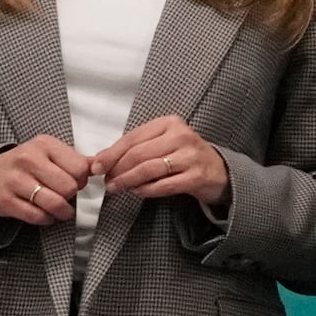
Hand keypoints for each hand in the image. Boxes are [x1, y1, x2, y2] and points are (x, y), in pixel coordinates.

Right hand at [0, 135, 95, 226]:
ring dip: (62, 211)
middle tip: (65, 196)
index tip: (76, 182)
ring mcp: (14, 180)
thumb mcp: (48, 153)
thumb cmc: (24, 165)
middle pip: (69, 187)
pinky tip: (44, 214)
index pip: (80, 167)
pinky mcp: (5, 200)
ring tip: (60, 210)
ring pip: (54, 203)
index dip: (83, 180)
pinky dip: (46, 219)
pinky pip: (37, 216)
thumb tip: (101, 165)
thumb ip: (75, 159)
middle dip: (72, 196)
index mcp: (44, 145)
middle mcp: (28, 159)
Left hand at [97, 113, 230, 208]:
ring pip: (149, 169)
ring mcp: (191, 156)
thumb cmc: (184, 156)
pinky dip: (147, 190)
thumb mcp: (160, 144)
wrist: (219, 171)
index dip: (111, 154)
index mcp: (169, 123)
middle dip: (117, 170)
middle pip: (138, 154)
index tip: (96, 167)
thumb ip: (133, 149)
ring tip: (117, 188)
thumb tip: (98, 159)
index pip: (132, 138)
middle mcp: (181, 136)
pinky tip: (138, 192)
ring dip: (128, 181)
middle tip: (106, 181)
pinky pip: (164, 185)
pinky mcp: (197, 176)